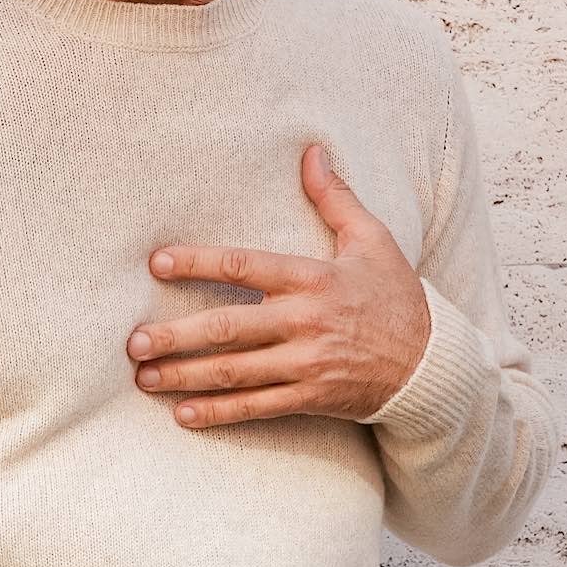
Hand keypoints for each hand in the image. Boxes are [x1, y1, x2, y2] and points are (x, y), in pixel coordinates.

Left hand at [125, 143, 430, 427]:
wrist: (432, 364)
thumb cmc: (397, 297)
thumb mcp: (373, 240)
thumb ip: (335, 198)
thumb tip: (311, 151)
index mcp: (312, 278)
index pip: (244, 266)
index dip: (198, 264)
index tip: (157, 263)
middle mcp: (304, 322)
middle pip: (228, 328)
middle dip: (176, 336)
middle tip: (134, 342)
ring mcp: (306, 363)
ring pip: (235, 372)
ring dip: (185, 376)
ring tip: (144, 379)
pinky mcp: (311, 397)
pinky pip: (257, 407)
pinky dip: (219, 413)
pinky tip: (183, 414)